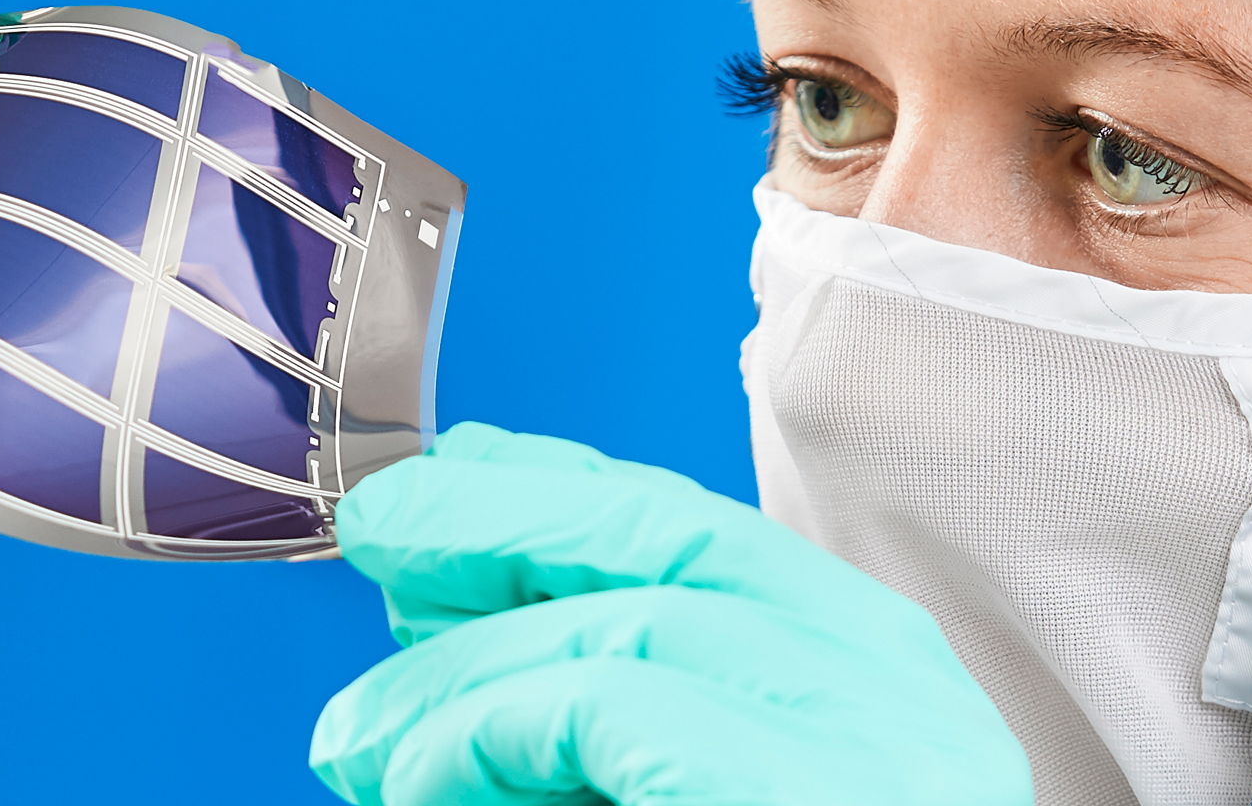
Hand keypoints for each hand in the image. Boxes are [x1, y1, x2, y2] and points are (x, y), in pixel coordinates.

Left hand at [310, 423, 1032, 805]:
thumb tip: (446, 610)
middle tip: (383, 532)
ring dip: (459, 671)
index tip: (457, 478)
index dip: (563, 486)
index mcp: (866, 674)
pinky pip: (605, 711)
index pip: (703, 529)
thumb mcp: (653, 782)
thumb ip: (586, 697)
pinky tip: (420, 780)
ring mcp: (872, 742)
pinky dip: (483, 732)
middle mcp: (891, 686)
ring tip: (361, 732)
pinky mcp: (808, 797)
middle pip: (673, 535)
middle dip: (501, 518)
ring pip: (623, 623)